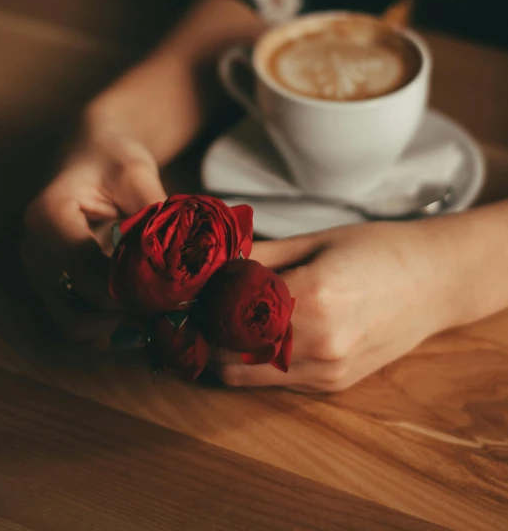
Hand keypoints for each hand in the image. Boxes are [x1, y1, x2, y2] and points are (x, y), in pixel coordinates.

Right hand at [22, 121, 165, 343]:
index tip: (172, 294)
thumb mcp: (137, 174)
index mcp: (48, 217)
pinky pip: (73, 317)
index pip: (86, 271)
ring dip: (114, 323)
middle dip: (126, 311)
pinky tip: (138, 307)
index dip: (129, 290)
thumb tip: (184, 261)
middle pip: (78, 303)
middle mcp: (34, 249)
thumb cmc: (112, 156)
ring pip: (73, 321)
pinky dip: (105, 321)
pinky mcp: (49, 282)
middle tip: (171, 308)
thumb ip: (154, 215)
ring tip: (156, 308)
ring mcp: (38, 269)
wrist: (91, 150)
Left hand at [210, 222, 453, 391]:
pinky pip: (275, 379)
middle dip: (204, 332)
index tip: (187, 291)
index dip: (200, 303)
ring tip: (216, 323)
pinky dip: (254, 362)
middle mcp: (318, 341)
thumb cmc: (377, 249)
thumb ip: (259, 256)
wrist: (436, 281)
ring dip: (223, 353)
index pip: (227, 310)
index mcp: (312, 296)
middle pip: (229, 349)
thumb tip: (212, 264)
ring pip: (245, 373)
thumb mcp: (315, 239)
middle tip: (193, 309)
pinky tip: (253, 335)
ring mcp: (327, 370)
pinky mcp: (333, 384)